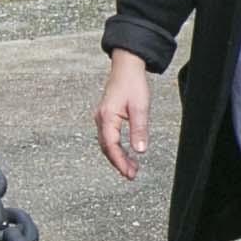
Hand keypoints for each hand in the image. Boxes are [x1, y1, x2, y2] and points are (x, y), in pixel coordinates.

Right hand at [95, 49, 150, 179]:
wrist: (126, 66)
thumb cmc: (133, 83)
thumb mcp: (140, 107)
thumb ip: (139, 129)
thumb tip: (140, 150)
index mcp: (107, 117)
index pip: (111, 146)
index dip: (120, 162)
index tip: (129, 173)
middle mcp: (101, 119)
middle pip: (107, 148)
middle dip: (119, 163)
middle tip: (132, 175)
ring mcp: (101, 118)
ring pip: (107, 144)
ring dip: (117, 157)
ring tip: (131, 168)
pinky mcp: (106, 117)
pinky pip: (108, 137)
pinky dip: (116, 148)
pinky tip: (125, 154)